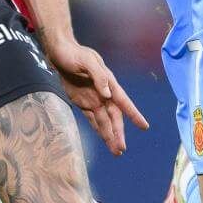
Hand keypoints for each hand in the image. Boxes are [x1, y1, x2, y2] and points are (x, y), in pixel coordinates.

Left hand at [44, 36, 148, 156]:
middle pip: (114, 116)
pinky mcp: (81, 101)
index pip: (123, 102)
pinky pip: (92, 119)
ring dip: (109, 135)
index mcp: (108, 82)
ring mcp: (93, 98)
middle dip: (118, 133)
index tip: (144, 126)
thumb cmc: (74, 53)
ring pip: (104, 121)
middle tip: (121, 148)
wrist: (58, 51)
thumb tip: (108, 94)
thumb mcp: (87, 61)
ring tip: (116, 151)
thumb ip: (99, 76)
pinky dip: (98, 130)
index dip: (133, 114)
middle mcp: (103, 93)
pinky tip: (104, 140)